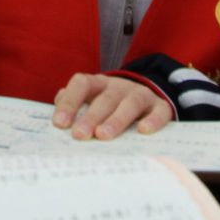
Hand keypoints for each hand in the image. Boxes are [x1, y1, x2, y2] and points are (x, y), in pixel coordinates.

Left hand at [51, 73, 171, 139]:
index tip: (59, 123)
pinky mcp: (160, 106)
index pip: (82, 84)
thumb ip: (74, 106)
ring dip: (116, 119)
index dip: (70, 102)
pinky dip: (153, 120)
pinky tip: (143, 131)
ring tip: (103, 135)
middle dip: (91, 117)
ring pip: (129, 104)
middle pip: (105, 98)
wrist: (146, 100)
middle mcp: (119, 86)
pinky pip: (159, 111)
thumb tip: (58, 118)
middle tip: (79, 135)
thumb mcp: (91, 102)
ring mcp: (141, 94)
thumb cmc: (110, 107)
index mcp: (98, 84)